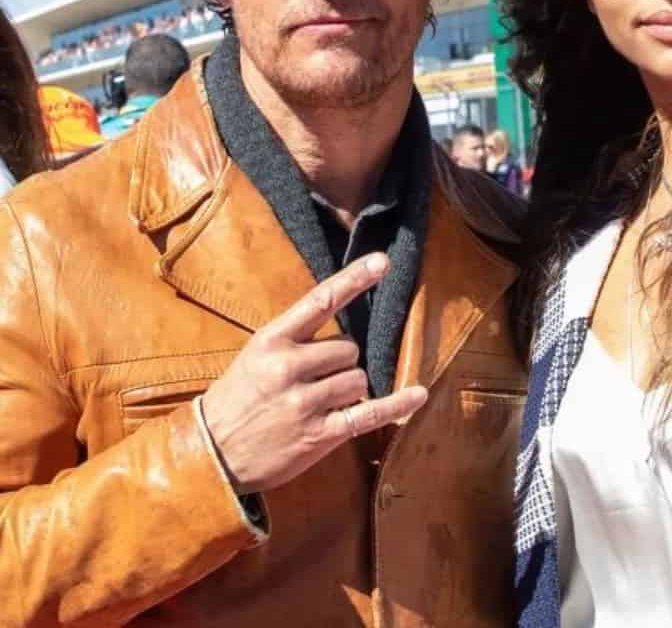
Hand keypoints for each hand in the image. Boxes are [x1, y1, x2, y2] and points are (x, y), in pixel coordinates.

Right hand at [200, 253, 426, 494]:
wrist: (211, 453)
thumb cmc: (239, 397)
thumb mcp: (257, 354)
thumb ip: (296, 337)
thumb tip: (346, 325)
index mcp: (272, 340)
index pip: (320, 300)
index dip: (354, 279)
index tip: (383, 261)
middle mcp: (288, 367)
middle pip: (349, 348)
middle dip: (343, 362)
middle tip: (318, 379)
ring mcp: (303, 403)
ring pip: (358, 379)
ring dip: (351, 389)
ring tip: (322, 402)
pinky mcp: (317, 435)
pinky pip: (368, 413)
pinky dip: (397, 404)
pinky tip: (418, 394)